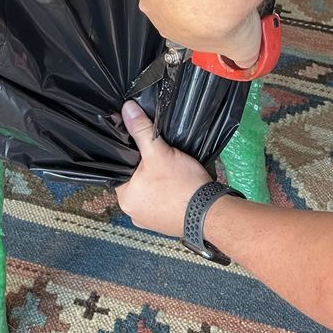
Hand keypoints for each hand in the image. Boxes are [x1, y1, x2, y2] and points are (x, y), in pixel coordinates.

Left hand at [115, 101, 209, 236]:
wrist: (212, 213)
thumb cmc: (182, 185)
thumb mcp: (159, 152)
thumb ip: (141, 130)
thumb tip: (127, 109)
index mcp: (124, 198)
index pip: (121, 169)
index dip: (130, 154)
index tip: (140, 144)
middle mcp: (132, 212)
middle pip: (134, 180)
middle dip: (145, 167)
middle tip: (158, 154)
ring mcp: (149, 220)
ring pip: (149, 190)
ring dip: (157, 180)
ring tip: (168, 168)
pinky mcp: (165, 223)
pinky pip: (161, 201)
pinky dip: (166, 192)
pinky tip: (175, 183)